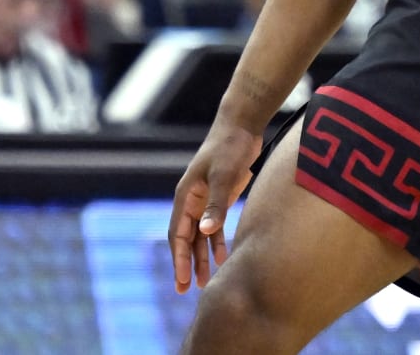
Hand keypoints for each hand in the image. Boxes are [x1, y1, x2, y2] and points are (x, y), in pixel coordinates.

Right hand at [169, 120, 263, 293]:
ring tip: (205, 282)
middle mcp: (192, 201)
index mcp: (186, 196)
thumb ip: (216, 204)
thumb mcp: (223, 175)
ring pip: (200, 236)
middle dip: (186, 264)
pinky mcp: (220, 197)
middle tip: (185, 291)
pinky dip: (216, 243)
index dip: (179, 259)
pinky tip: (222, 259)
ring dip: (201, 257)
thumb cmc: (229, 148)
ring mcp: (206, 200)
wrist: (241, 126)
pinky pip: (215, 226)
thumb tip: (205, 232)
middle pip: (186, 239)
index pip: (178, 234)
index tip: (180, 281)